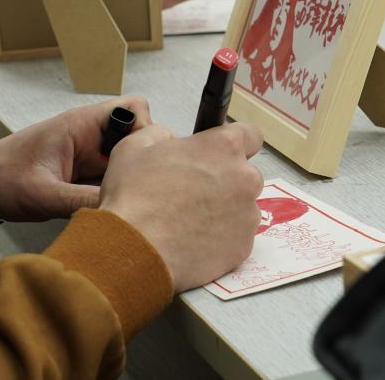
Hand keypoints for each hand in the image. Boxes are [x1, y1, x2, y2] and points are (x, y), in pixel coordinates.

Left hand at [0, 96, 150, 221]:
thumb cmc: (2, 179)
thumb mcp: (42, 195)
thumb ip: (81, 202)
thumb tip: (122, 213)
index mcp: (82, 125)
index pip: (135, 108)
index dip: (148, 131)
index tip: (142, 163)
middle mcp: (92, 135)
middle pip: (141, 134)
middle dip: (146, 159)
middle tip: (139, 188)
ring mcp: (91, 153)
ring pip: (131, 156)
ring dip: (133, 177)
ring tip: (128, 201)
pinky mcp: (86, 171)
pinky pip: (116, 174)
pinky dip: (120, 189)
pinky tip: (116, 209)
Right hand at [99, 122, 263, 291]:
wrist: (136, 250)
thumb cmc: (134, 197)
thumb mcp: (134, 147)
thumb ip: (160, 134)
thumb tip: (168, 139)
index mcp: (223, 147)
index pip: (250, 134)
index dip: (234, 143)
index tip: (220, 153)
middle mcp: (244, 178)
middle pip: (245, 173)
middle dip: (225, 179)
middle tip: (193, 190)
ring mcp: (247, 215)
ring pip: (242, 207)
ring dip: (224, 210)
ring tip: (189, 220)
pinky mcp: (243, 247)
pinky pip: (236, 237)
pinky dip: (221, 238)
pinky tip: (193, 240)